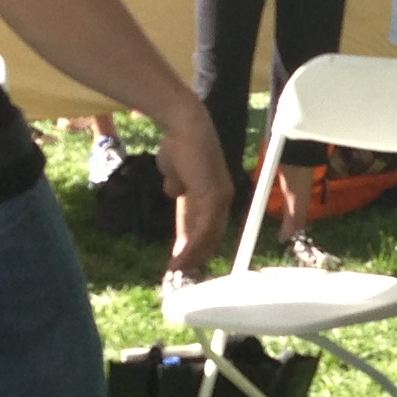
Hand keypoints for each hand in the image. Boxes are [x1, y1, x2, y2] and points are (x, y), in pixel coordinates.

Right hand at [150, 101, 234, 276]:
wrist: (183, 126)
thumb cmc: (178, 144)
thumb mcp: (176, 172)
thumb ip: (178, 186)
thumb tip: (175, 193)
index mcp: (214, 193)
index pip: (206, 224)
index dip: (193, 242)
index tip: (181, 257)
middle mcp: (222, 198)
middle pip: (210, 235)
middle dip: (195, 255)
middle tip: (180, 270)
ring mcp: (219, 198)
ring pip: (207, 236)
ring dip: (191, 255)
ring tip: (177, 270)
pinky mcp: (212, 197)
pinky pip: (202, 228)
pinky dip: (191, 245)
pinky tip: (180, 258)